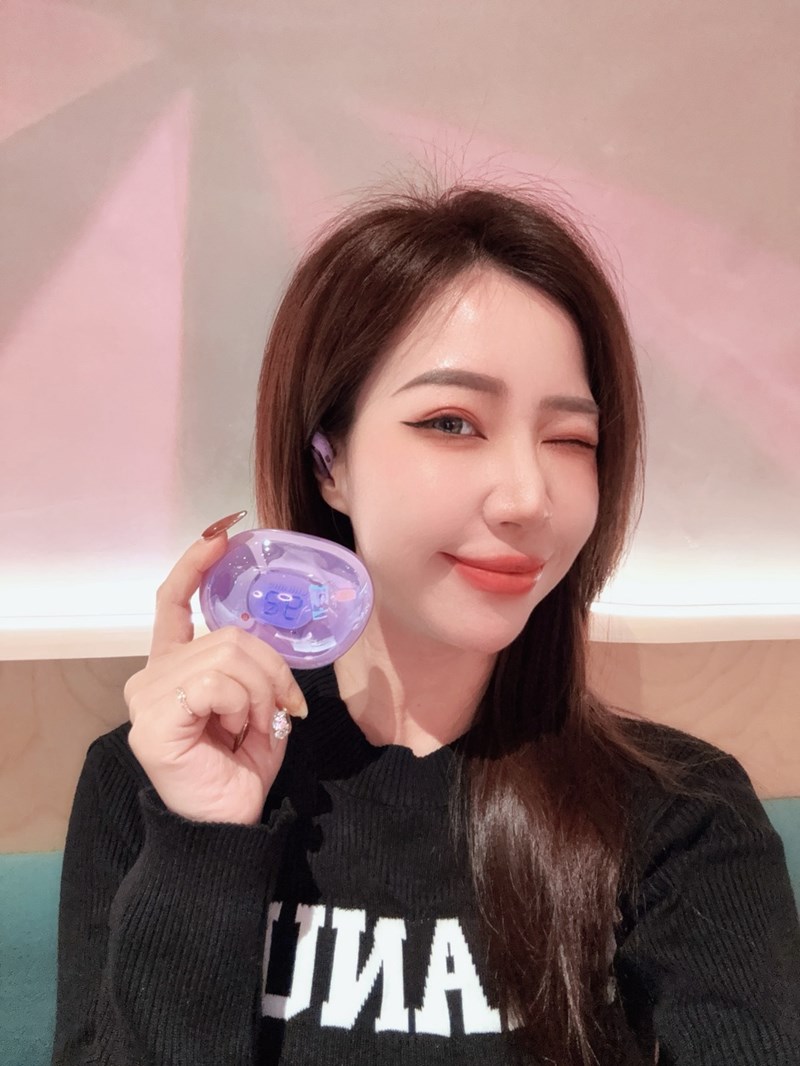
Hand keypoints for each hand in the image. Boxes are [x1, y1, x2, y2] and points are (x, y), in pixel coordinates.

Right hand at [124, 518, 308, 824]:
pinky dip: (243, 704)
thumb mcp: (258, 705)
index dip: (195, 565)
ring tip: (256, 726)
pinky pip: (216, 683)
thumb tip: (270, 633)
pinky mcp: (153, 719)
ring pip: (228, 655)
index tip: (220, 535)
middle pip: (226, 634)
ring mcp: (147, 696)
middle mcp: (152, 674)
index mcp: (174, 666)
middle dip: (271, 668)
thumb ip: (255, 665)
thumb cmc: (241, 766)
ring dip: (260, 692)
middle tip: (284, 707)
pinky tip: (239, 732)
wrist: (230, 824)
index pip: (173, 601)